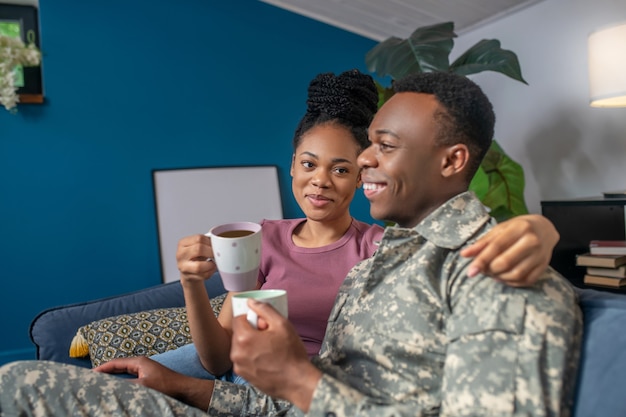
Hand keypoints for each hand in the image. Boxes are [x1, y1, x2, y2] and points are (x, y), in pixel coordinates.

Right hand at [94, 357, 213, 409]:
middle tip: (91, 379)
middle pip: (118, 367)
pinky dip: (121, 383)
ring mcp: (145, 371)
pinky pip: (130, 379)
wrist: (183, 389)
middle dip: (105, 372)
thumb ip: (126, 385)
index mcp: (139, 362)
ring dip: (113, 378)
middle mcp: (141, 364)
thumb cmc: (166, 385)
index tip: (88, 374)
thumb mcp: (143, 385)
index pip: (115, 363)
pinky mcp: (148, 378)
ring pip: (124, 374)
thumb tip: (109, 386)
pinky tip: (117, 389)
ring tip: (100, 384)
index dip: (101, 368)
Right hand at [176, 234, 217, 283]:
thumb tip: (219, 239)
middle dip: (211, 252)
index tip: (215, 245)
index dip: (210, 242)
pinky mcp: (188, 277)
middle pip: (199, 249)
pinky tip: (211, 269)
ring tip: (213, 263)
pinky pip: (203, 275)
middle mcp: (180, 254)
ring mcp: (183, 267)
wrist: (189, 271)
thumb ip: (206, 241)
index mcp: (182, 243)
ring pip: (199, 266)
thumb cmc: (195, 256)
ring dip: (211, 265)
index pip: (199, 238)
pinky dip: (211, 272)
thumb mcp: (198, 246)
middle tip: (216, 254)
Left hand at [230, 300, 321, 411]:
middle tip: (269, 338)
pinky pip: (244, 360)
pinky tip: (267, 361)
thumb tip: (251, 302)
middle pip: (239, 333)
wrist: (297, 382)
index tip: (265, 326)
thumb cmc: (291, 353)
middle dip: (251, 332)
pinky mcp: (244, 376)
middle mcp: (236, 353)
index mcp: (244, 338)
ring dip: (251, 345)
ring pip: (241, 347)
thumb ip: (265, 310)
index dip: (252, 319)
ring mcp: (239, 366)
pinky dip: (252, 357)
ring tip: (269, 350)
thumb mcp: (282, 324)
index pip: (238, 319)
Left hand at [460, 214, 558, 286]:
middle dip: (490, 269)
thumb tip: (464, 254)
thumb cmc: (517, 228)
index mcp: (519, 228)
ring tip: (492, 273)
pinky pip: (526, 280)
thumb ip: (482, 243)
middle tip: (483, 270)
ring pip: (516, 274)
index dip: (482, 260)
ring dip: (500, 277)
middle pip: (506, 262)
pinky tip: (503, 277)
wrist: (545, 229)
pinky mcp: (544, 266)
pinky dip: (511, 282)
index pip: (497, 247)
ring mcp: (540, 255)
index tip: (470, 272)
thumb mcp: (500, 229)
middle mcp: (532, 241)